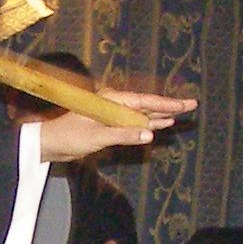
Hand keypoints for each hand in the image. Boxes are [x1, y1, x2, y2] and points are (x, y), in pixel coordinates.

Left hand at [32, 90, 191, 162]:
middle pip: (147, 105)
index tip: (185, 103)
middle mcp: (114, 104)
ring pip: (142, 114)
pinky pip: (134, 124)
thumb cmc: (69, 136)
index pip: (145, 102)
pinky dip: (148, 125)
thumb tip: (149, 135)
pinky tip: (159, 125)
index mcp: (111, 100)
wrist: (50, 143)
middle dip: (169, 106)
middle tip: (192, 104)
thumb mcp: (97, 136)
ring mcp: (113, 115)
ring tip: (180, 113)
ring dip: (161, 115)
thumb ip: (123, 134)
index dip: (167, 103)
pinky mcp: (110, 126)